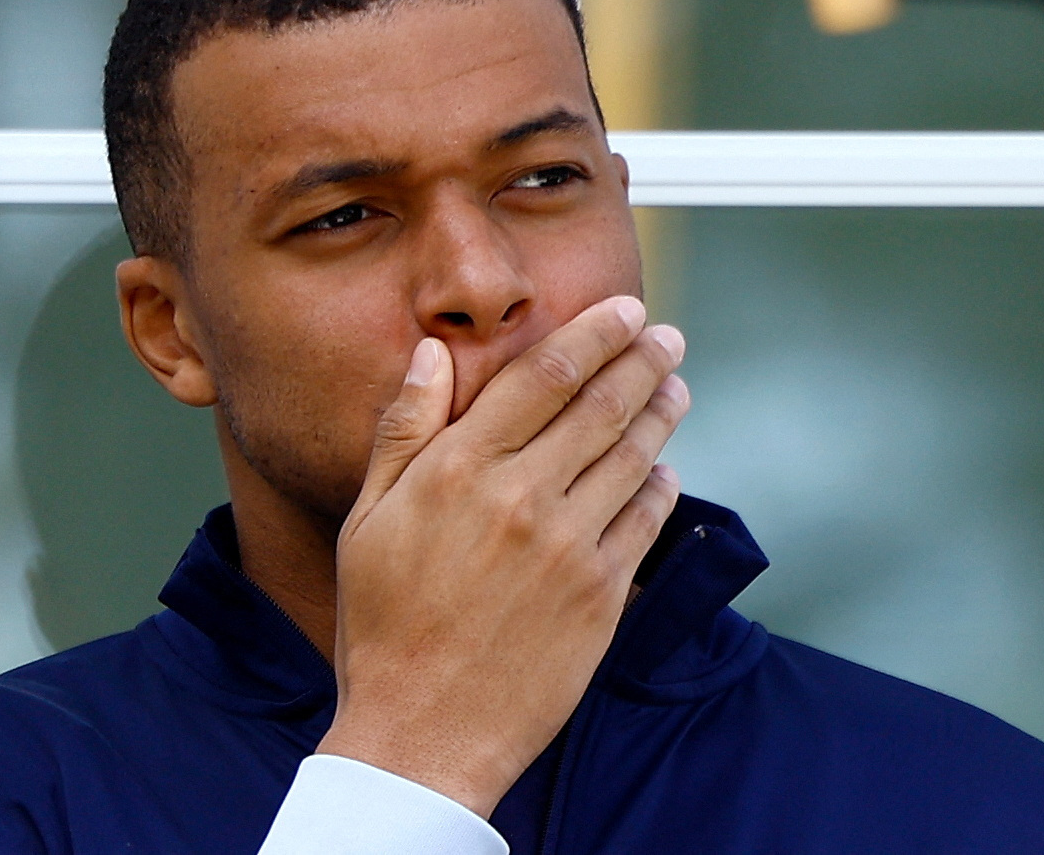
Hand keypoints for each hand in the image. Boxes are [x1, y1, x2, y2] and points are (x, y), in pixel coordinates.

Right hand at [315, 295, 689, 817]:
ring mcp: (569, 549)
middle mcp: (522, 499)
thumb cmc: (383, 623)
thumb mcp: (368, 519)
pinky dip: (660, 486)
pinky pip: (645, 523)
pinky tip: (663, 469)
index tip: (625, 310)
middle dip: (643, 360)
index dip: (593, 333)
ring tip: (676, 385)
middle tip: (666, 335)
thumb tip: (434, 353)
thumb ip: (404, 429)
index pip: (544, 376)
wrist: (422, 734)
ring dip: (662, 412)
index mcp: (459, 470)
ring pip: (634, 457)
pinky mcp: (601, 597)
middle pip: (602, 406)